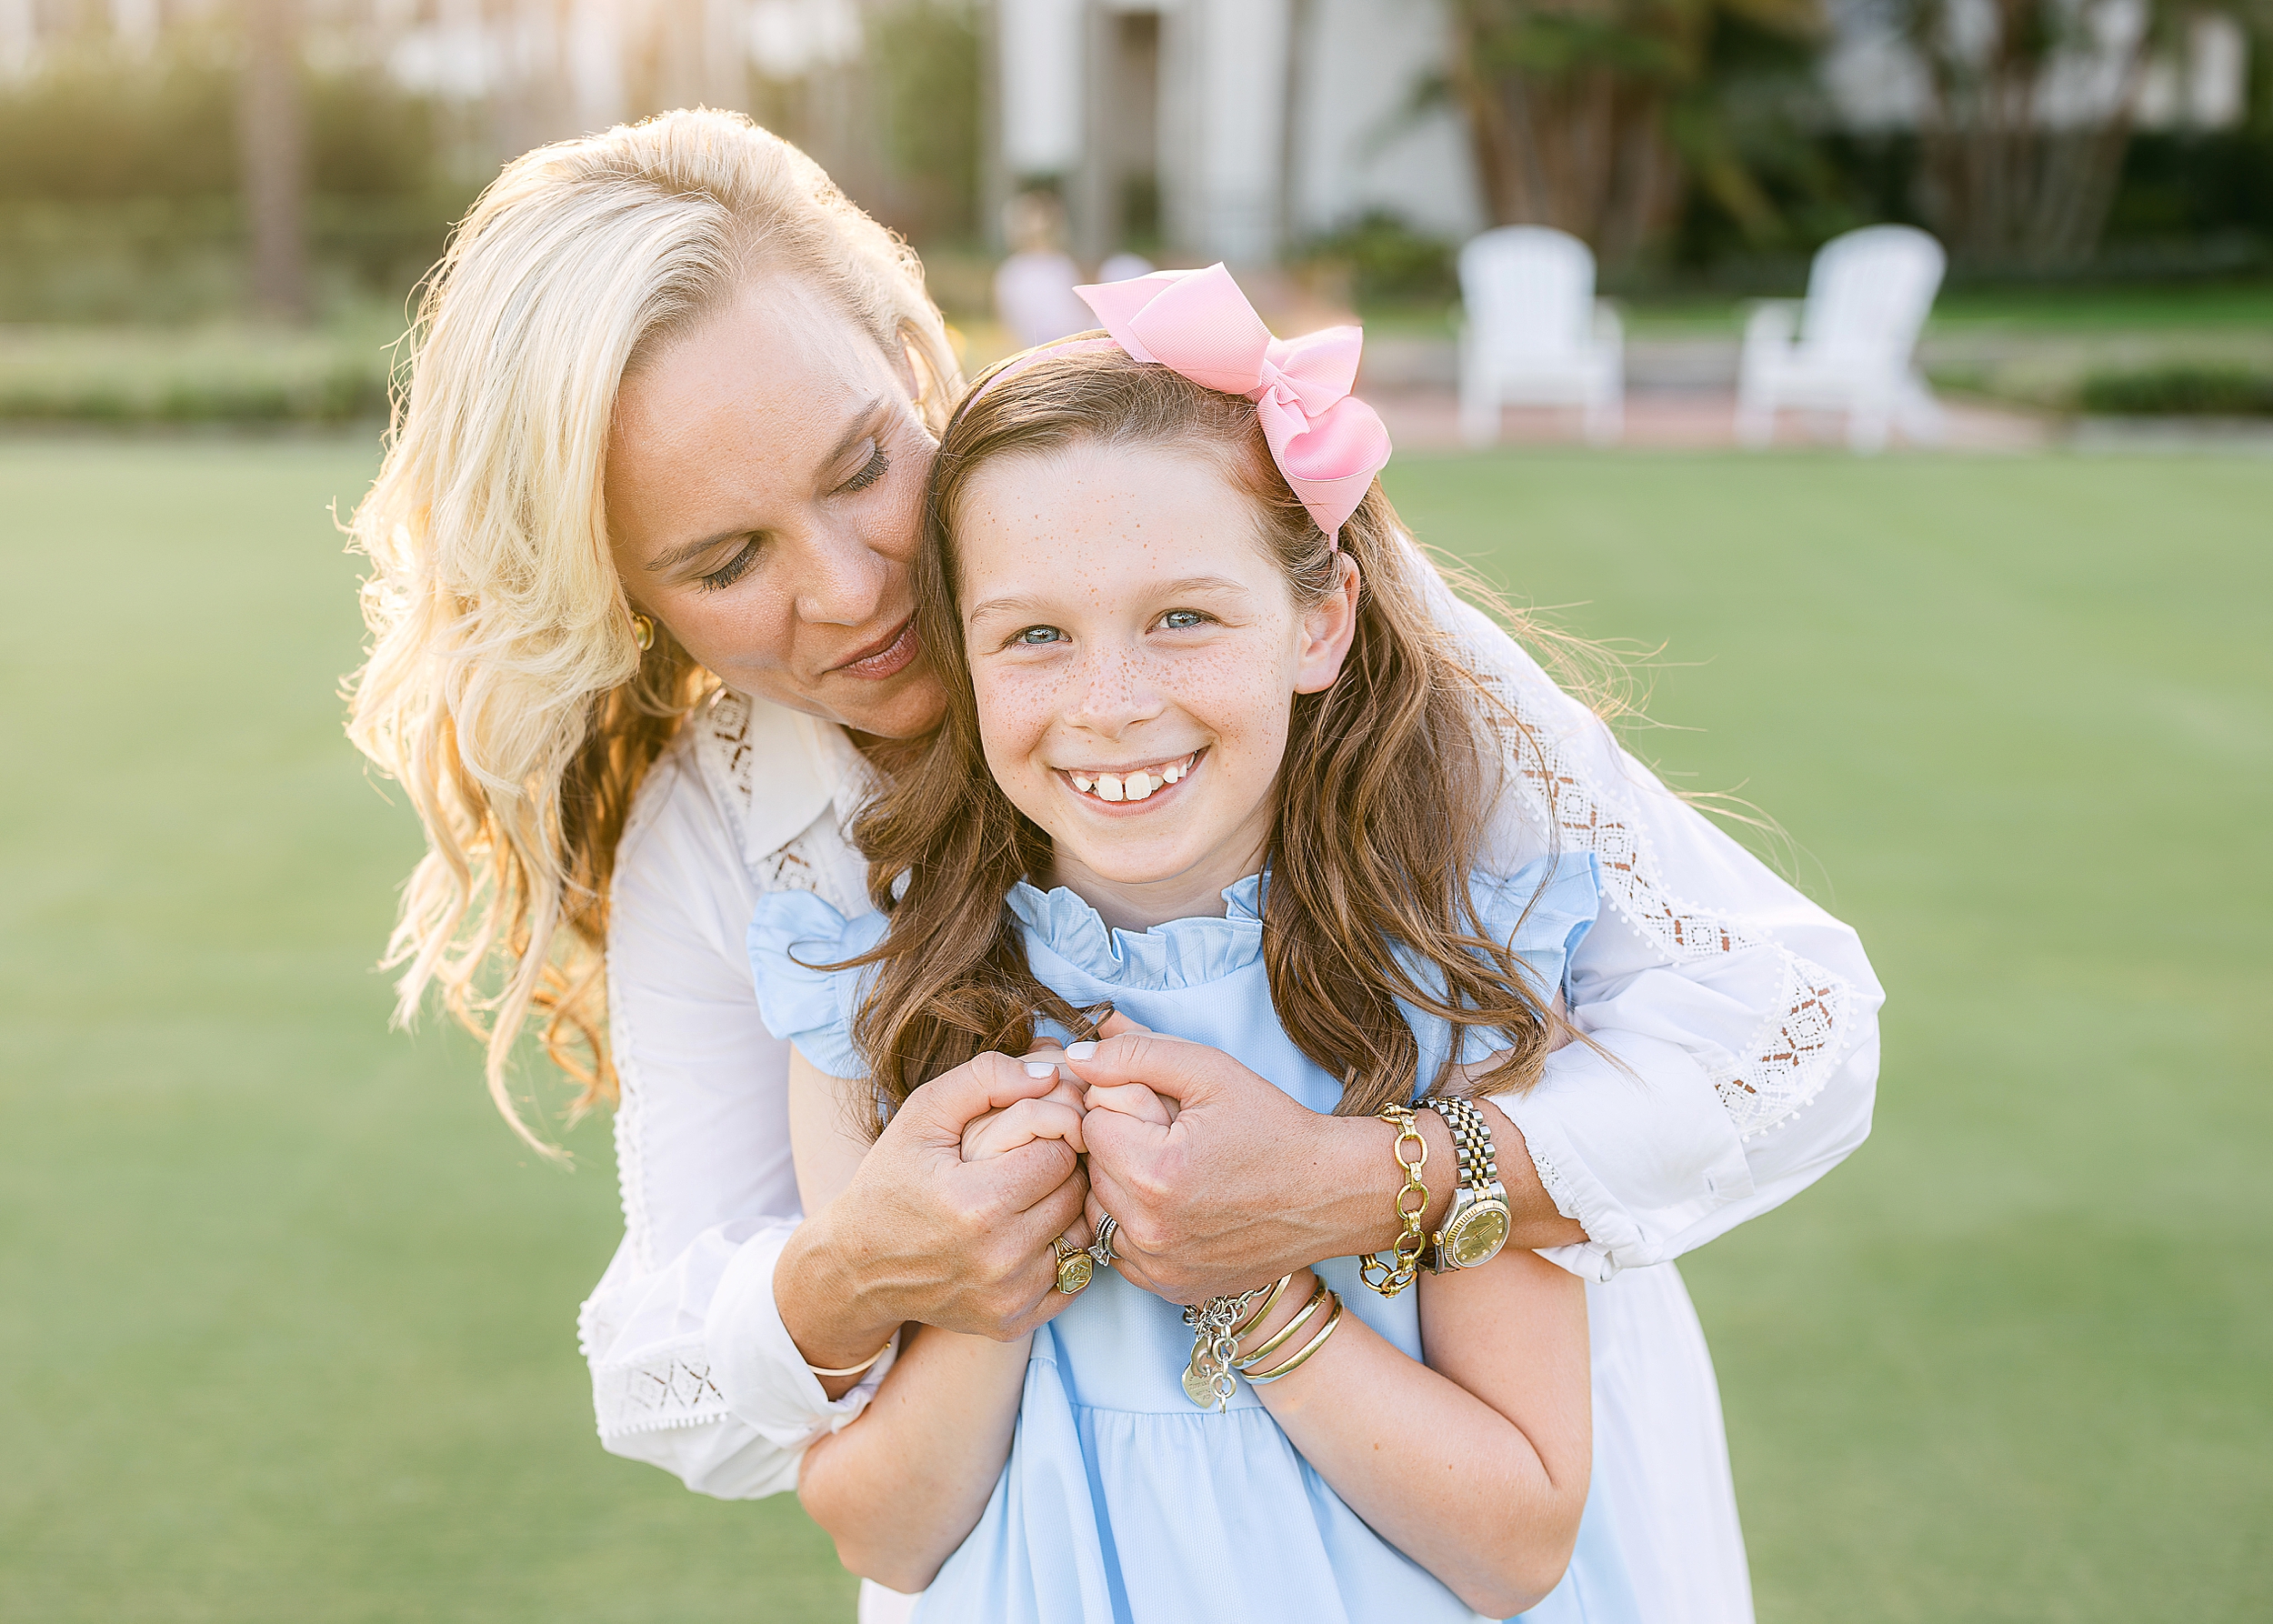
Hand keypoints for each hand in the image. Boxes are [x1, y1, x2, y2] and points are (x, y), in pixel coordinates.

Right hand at [780, 1051, 1092, 1370]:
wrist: (856, 1266)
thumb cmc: (890, 1181)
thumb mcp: (922, 1114)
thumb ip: (984, 1078)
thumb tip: (1050, 1074)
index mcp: (976, 1203)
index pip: (1061, 1151)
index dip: (1051, 1133)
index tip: (1031, 1133)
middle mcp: (998, 1258)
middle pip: (1076, 1193)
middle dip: (1062, 1168)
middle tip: (1033, 1160)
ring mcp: (1007, 1296)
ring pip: (1080, 1235)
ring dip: (1064, 1210)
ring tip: (1030, 1195)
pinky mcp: (1012, 1322)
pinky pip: (1074, 1279)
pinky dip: (1061, 1254)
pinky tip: (1030, 1234)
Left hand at [1063, 1026, 1362, 1303]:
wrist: (1331, 1194)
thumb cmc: (1274, 1128)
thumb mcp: (1210, 1070)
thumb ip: (1136, 1053)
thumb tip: (1075, 1058)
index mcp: (1157, 1173)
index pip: (1092, 1124)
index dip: (1124, 1106)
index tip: (1164, 1110)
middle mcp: (1151, 1231)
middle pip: (1092, 1169)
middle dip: (1122, 1145)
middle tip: (1175, 1138)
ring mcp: (1160, 1268)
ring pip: (1101, 1211)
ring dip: (1124, 1187)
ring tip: (1176, 1171)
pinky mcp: (1170, 1288)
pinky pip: (1122, 1250)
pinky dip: (1138, 1226)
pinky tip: (1178, 1207)